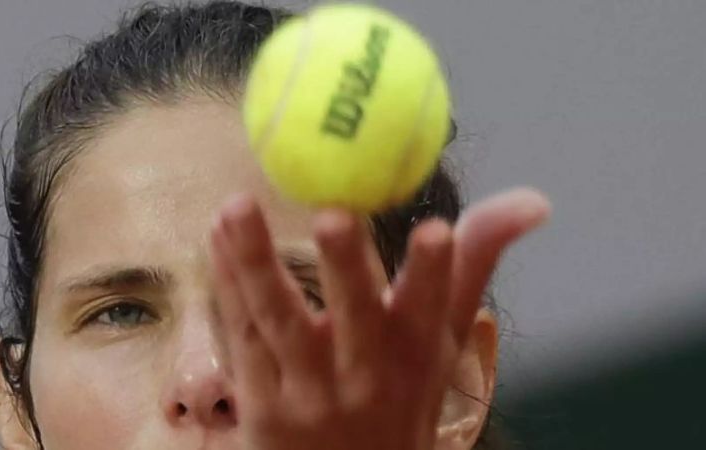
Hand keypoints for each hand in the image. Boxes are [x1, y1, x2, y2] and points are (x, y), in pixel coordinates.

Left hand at [210, 188, 550, 449]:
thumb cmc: (400, 395)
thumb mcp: (441, 340)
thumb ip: (474, 262)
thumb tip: (533, 201)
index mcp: (416, 354)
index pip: (431, 308)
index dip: (436, 272)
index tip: (436, 228)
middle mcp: (366, 375)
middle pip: (355, 315)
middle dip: (347, 267)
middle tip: (334, 214)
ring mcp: (309, 392)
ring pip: (280, 321)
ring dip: (255, 264)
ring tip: (235, 208)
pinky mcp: (261, 403)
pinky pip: (243, 335)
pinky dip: (227, 284)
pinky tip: (216, 236)